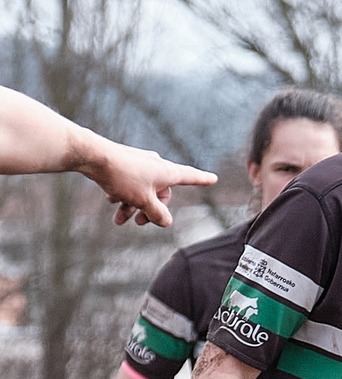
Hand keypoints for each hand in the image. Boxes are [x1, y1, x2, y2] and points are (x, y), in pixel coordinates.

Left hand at [82, 139, 214, 227]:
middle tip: (139, 222)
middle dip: (150, 210)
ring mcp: (139, 164)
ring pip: (142, 190)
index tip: (213, 178)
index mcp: (166, 172)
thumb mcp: (144, 201)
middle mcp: (155, 165)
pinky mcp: (124, 163)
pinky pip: (130, 183)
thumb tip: (166, 222)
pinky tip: (111, 202)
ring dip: (132, 207)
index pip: (190, 177)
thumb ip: (158, 215)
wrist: (91, 155)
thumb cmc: (121, 176)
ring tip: (119, 220)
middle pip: (162, 193)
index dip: (202, 180)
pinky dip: (123, 195)